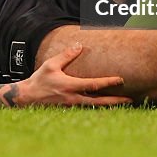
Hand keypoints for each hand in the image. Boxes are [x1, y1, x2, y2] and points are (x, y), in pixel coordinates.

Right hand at [16, 44, 130, 106]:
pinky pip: (87, 109)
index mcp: (70, 86)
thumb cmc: (39, 80)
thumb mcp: (51, 65)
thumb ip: (66, 56)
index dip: (108, 82)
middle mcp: (73, 99)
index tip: (121, 80)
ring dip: (109, 106)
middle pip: (99, 102)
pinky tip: (106, 106)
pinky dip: (98, 108)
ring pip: (95, 108)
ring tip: (122, 104)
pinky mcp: (70, 110)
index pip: (93, 85)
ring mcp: (72, 107)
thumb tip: (79, 45)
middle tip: (130, 100)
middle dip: (116, 101)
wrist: (26, 98)